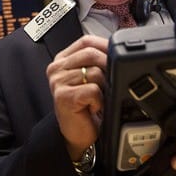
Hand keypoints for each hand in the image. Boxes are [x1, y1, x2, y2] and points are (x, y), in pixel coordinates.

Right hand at [47, 34, 108, 161]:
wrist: (76, 134)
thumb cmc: (85, 107)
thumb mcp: (90, 79)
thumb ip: (97, 61)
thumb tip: (117, 48)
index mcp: (63, 59)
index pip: (87, 41)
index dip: (105, 46)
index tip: (117, 57)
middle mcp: (57, 68)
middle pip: (91, 53)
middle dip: (108, 67)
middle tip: (112, 82)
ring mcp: (58, 82)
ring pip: (95, 72)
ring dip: (104, 87)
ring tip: (99, 98)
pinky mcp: (63, 96)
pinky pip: (93, 90)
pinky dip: (99, 100)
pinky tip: (93, 108)